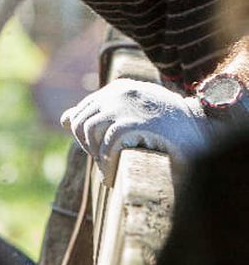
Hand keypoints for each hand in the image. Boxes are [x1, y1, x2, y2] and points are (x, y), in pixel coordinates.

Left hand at [62, 79, 216, 181]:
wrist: (201, 129)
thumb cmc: (167, 123)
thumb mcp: (132, 111)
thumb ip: (101, 112)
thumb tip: (64, 119)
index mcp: (117, 88)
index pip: (81, 112)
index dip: (84, 136)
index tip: (98, 150)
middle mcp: (118, 92)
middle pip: (80, 122)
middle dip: (86, 145)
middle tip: (102, 161)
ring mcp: (126, 106)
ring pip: (88, 131)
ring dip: (95, 155)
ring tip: (107, 168)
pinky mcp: (134, 123)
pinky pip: (106, 145)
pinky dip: (106, 164)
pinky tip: (112, 176)